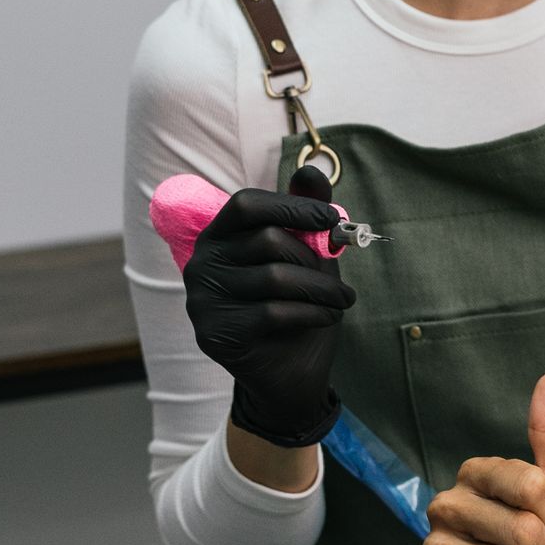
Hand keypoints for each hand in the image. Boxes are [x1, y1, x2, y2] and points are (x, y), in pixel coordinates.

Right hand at [183, 163, 353, 448]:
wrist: (290, 374)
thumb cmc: (297, 306)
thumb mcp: (308, 258)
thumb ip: (306, 215)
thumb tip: (312, 171)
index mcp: (219, 237)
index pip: (246, 204)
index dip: (290, 206)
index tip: (331, 219)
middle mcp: (201, 265)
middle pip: (267, 240)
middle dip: (315, 260)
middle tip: (340, 282)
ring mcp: (202, 301)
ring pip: (275, 278)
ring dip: (323, 289)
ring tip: (342, 300)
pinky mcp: (215, 335)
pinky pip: (273, 313)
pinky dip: (313, 313)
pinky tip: (328, 318)